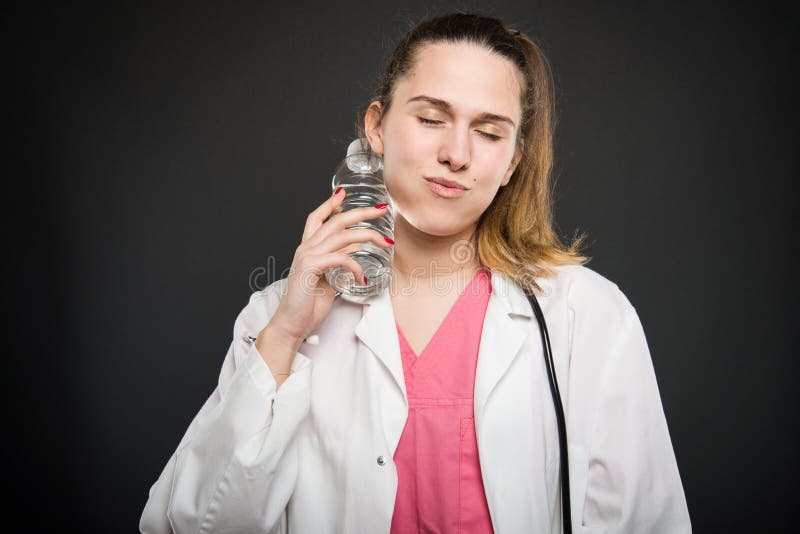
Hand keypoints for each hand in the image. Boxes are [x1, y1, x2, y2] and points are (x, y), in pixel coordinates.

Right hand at [264, 188, 391, 344]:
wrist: (292, 324)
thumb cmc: (308, 305)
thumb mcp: (329, 278)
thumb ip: (338, 262)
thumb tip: (356, 250)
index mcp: (307, 249)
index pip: (316, 218)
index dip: (330, 204)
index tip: (344, 193)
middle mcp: (306, 248)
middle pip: (336, 220)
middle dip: (361, 212)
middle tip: (380, 209)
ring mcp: (307, 256)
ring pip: (342, 236)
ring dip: (367, 236)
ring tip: (385, 241)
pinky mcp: (311, 267)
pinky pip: (340, 258)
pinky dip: (355, 266)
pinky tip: (362, 277)